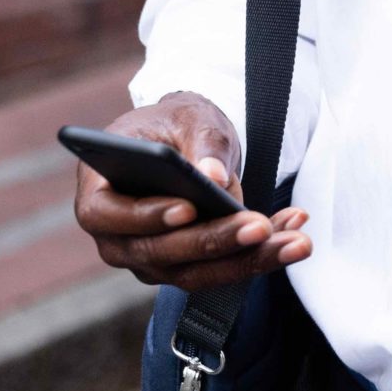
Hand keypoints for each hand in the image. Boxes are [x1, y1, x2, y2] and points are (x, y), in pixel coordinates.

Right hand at [73, 92, 311, 289]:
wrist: (184, 142)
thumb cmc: (174, 126)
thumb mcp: (187, 118)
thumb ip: (200, 144)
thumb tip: (214, 178)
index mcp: (97, 193)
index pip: (109, 216)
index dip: (146, 217)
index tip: (187, 209)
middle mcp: (116, 238)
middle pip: (161, 252)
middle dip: (215, 241)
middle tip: (259, 226)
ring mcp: (148, 261)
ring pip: (196, 272)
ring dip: (249, 258)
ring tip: (294, 239)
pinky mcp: (183, 269)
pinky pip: (220, 270)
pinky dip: (259, 256)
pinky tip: (294, 235)